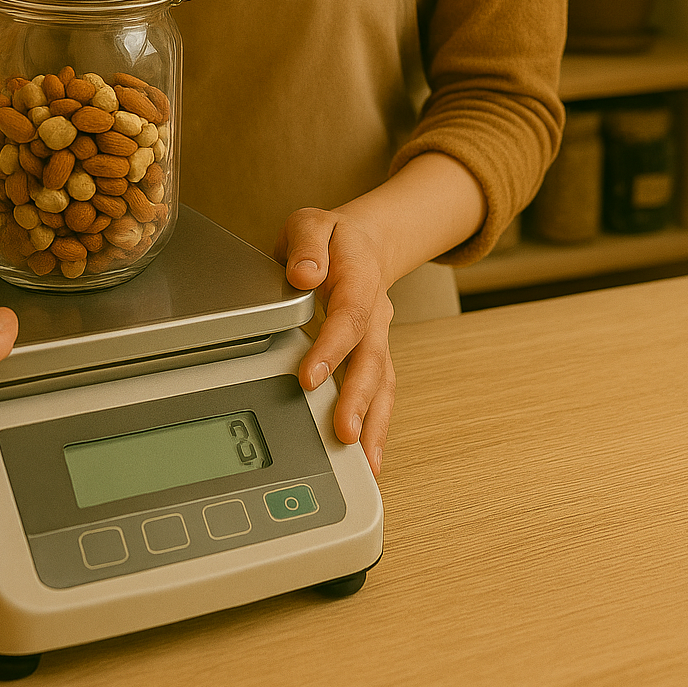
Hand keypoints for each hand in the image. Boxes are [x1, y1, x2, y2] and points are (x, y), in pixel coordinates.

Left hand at [276, 209, 393, 476]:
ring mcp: (378, 338)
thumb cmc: (332, 238)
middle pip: (372, 360)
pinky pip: (380, 393)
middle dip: (359, 399)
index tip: (309, 376)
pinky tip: (368, 458)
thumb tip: (305, 274)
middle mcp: (375, 314)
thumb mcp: (313, 223)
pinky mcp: (374, 357)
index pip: (349, 316)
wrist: (364, 242)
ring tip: (365, 463)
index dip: (332, 347)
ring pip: (382, 383)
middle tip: (345, 433)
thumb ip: (307, 245)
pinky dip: (376, 426)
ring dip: (374, 423)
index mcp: (360, 278)